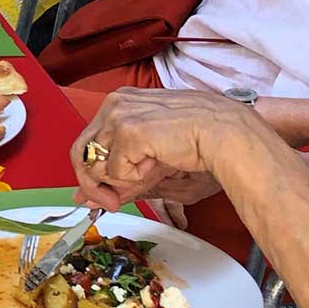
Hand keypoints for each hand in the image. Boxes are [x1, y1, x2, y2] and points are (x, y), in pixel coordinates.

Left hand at [70, 88, 263, 209]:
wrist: (227, 136)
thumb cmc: (200, 145)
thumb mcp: (150, 165)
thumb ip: (116, 180)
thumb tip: (85, 199)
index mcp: (122, 103)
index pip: (88, 142)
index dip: (92, 174)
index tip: (104, 196)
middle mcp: (116, 104)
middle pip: (82, 153)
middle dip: (95, 185)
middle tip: (111, 203)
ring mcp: (119, 115)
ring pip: (95, 164)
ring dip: (121, 180)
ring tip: (151, 169)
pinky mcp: (128, 130)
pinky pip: (114, 170)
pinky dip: (135, 177)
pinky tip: (158, 161)